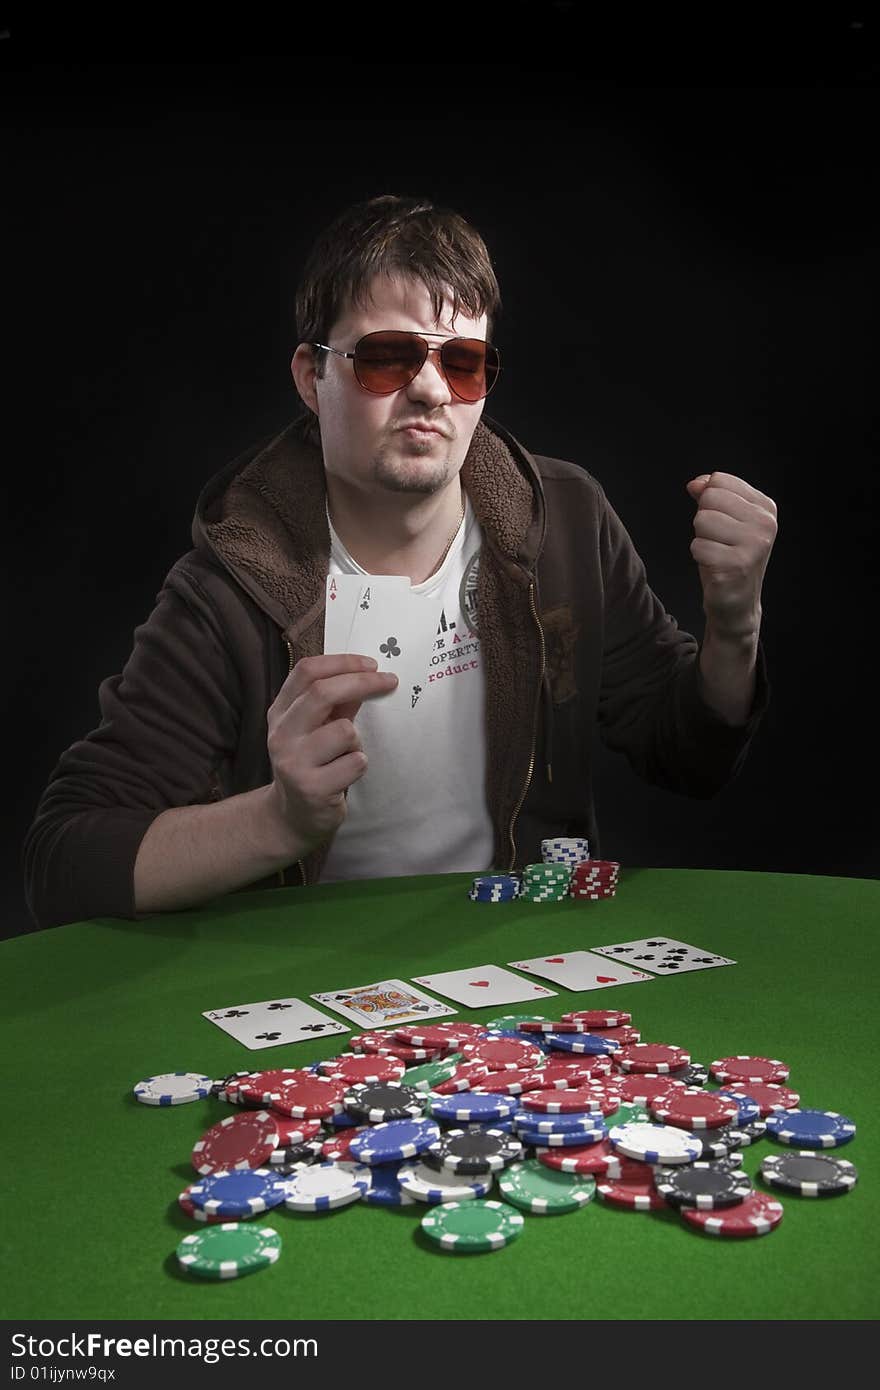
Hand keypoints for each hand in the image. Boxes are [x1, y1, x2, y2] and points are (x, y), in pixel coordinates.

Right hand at [264, 653, 396, 852]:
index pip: (306, 672)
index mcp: (281, 712)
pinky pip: (355, 762)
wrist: (294, 817)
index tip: (371, 664)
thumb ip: (337, 703)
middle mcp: (282, 734)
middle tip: (390, 681)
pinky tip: (344, 776)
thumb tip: (368, 673)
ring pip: (345, 730)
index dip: (342, 662)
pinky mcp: (311, 788)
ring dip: (357, 740)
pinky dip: (358, 766)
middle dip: (362, 683)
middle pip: (322, 692)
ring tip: (346, 756)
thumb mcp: (318, 729)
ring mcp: (293, 761)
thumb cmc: (313, 764)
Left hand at [686, 471, 777, 638]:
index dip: (708, 501)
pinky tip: (715, 567)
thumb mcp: (722, 521)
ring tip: (718, 554)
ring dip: (701, 539)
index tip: (721, 522)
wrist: (736, 603)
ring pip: (701, 520)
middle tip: (718, 541)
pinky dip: (700, 557)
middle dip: (704, 520)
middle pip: (709, 498)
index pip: (719, 480)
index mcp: (765, 507)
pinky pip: (698, 546)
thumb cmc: (727, 558)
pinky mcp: (737, 565)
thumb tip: (696, 483)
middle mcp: (765, 523)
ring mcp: (754, 544)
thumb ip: (710, 496)